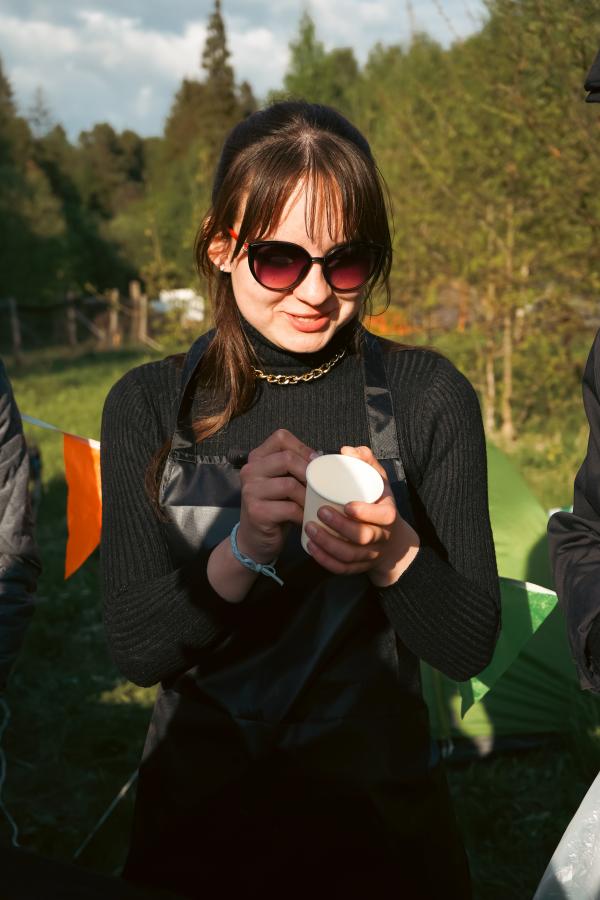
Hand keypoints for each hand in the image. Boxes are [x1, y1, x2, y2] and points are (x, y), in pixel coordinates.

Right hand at [237, 428, 314, 563]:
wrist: (255, 539)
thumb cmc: (275, 508)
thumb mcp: (283, 482)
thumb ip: (296, 467)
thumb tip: (324, 459)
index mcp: (257, 458)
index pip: (281, 438)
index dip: (303, 448)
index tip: (316, 463)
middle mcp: (250, 470)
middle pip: (287, 459)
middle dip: (310, 473)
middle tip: (320, 486)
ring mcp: (250, 491)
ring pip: (289, 484)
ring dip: (308, 497)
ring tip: (315, 504)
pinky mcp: (256, 511)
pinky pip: (289, 508)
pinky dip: (303, 514)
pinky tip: (306, 518)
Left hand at [303, 445, 419, 585]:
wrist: (391, 539)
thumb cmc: (378, 502)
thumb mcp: (378, 480)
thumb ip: (365, 461)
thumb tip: (346, 450)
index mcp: (388, 515)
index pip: (382, 517)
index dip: (365, 513)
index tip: (346, 505)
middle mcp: (381, 537)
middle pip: (363, 537)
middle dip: (340, 527)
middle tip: (320, 512)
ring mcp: (370, 555)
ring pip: (350, 556)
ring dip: (328, 544)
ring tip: (309, 529)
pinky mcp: (359, 567)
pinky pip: (343, 569)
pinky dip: (326, 560)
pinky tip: (311, 548)